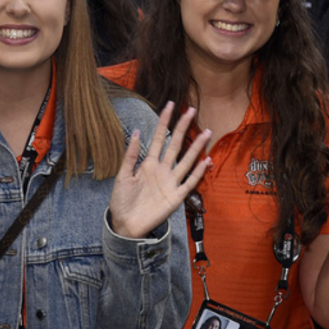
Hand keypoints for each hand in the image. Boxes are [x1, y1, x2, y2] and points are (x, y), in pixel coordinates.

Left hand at [108, 103, 211, 238]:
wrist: (125, 224)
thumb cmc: (122, 200)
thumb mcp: (122, 176)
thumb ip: (130, 156)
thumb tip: (135, 131)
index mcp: (148, 163)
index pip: (159, 138)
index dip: (164, 121)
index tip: (169, 105)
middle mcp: (162, 170)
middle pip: (176, 145)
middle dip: (183, 127)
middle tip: (191, 110)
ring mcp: (171, 182)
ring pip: (187, 161)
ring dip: (197, 147)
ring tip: (207, 132)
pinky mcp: (176, 197)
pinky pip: (190, 182)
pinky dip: (198, 172)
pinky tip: (206, 161)